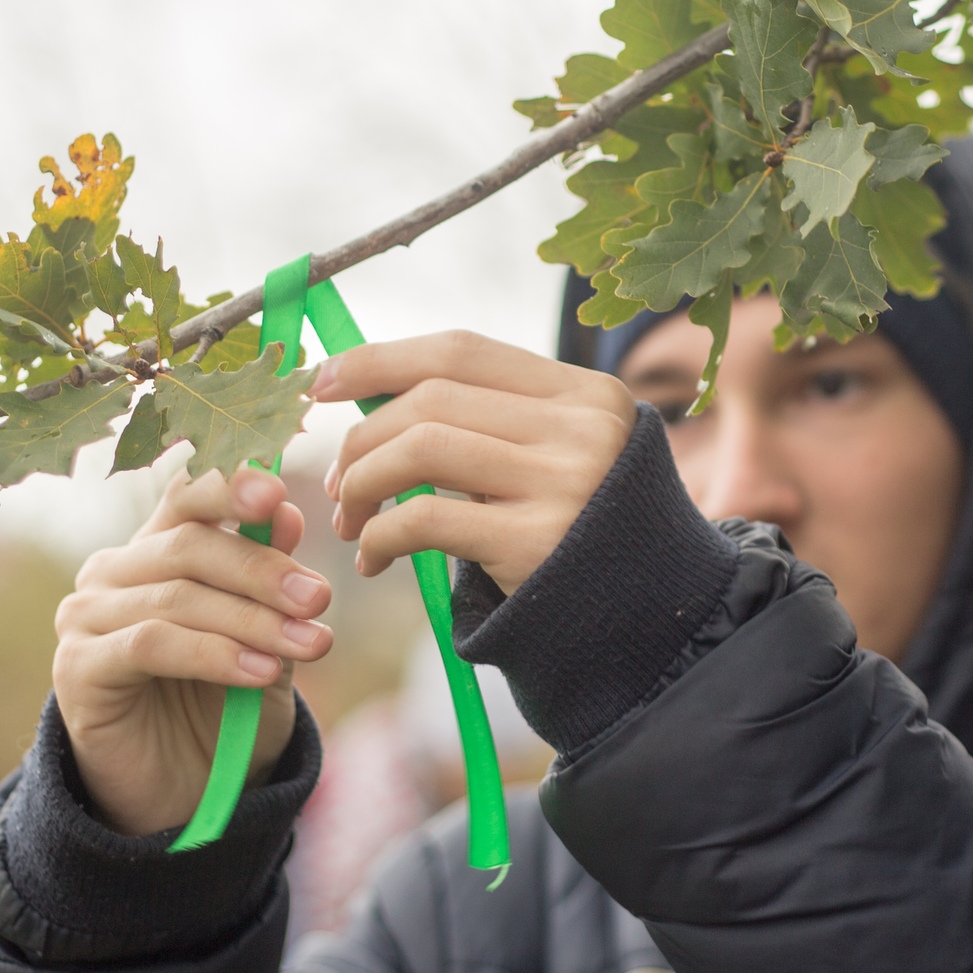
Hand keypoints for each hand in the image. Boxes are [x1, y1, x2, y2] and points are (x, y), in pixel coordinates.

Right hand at [53, 467, 334, 835]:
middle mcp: (113, 572)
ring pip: (177, 597)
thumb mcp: (265, 645)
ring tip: (310, 646)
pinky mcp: (77, 667)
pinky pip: (151, 645)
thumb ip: (270, 588)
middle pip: (191, 546)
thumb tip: (289, 514)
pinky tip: (260, 673)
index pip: (187, 497)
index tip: (280, 495)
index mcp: (157, 550)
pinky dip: (213, 654)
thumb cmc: (223, 712)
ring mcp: (87, 617)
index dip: (229, 485)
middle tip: (320, 599)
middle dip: (264, 570)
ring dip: (252, 620)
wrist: (178, 797)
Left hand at [318, 331, 636, 593]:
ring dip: (362, 482)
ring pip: (420, 447)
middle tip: (338, 482)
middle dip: (363, 436)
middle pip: (431, 398)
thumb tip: (370, 389)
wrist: (647, 622)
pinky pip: (424, 519)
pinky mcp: (536, 543)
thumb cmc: (579, 535)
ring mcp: (564, 482)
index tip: (325, 381)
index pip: (462, 351)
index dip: (381, 358)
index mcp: (585, 392)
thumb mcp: (558, 457)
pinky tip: (373, 560)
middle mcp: (582, 427)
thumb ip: (492, 419)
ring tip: (351, 519)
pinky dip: (379, 536)